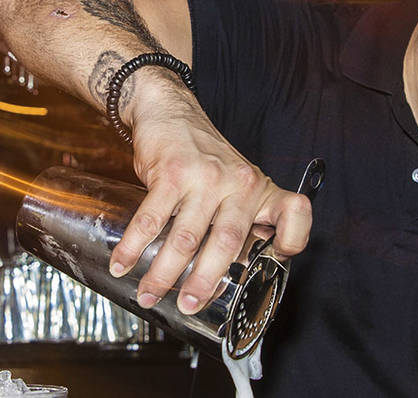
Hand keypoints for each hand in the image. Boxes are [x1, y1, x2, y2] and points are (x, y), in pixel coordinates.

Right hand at [108, 98, 312, 315]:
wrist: (172, 112)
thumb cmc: (205, 157)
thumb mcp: (237, 180)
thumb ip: (240, 218)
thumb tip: (232, 273)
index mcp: (259, 188)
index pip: (295, 211)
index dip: (293, 240)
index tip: (275, 262)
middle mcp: (238, 183)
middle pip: (227, 242)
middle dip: (205, 281)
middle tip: (190, 306)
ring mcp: (205, 177)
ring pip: (186, 237)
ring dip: (164, 273)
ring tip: (149, 295)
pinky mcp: (172, 173)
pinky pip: (152, 219)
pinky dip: (134, 247)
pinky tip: (122, 265)